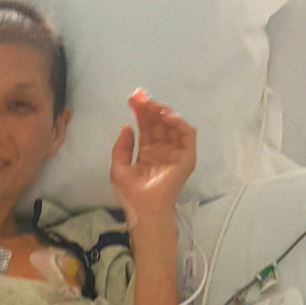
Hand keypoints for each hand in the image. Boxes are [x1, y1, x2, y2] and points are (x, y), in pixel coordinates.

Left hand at [110, 88, 195, 220]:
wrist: (145, 208)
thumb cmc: (132, 192)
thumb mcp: (118, 168)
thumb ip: (122, 147)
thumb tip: (127, 127)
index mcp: (147, 152)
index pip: (146, 127)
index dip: (140, 112)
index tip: (132, 99)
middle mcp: (162, 149)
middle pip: (158, 123)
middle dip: (150, 108)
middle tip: (140, 96)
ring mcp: (175, 152)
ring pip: (172, 125)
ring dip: (163, 112)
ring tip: (151, 105)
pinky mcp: (186, 157)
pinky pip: (187, 135)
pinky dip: (179, 123)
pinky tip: (166, 116)